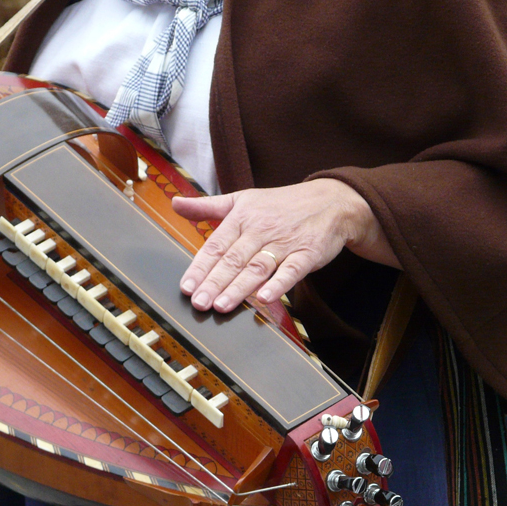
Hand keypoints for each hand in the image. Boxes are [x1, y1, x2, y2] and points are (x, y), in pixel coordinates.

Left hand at [172, 179, 400, 312]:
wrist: (331, 201)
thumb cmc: (280, 205)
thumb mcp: (242, 199)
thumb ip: (207, 206)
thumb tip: (175, 203)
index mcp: (241, 217)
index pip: (216, 245)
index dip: (200, 266)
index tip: (186, 286)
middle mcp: (261, 229)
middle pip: (234, 259)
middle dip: (215, 282)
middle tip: (199, 303)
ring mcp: (285, 242)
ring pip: (258, 267)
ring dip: (239, 287)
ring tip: (222, 306)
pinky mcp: (308, 253)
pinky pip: (292, 270)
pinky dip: (279, 284)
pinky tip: (264, 298)